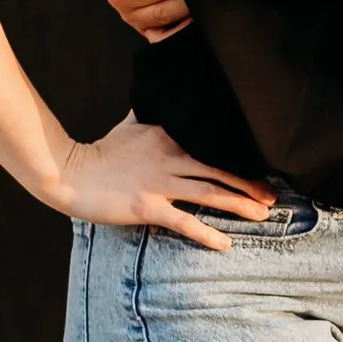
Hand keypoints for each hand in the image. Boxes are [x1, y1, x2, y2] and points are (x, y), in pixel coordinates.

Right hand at [53, 117, 275, 246]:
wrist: (69, 174)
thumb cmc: (101, 153)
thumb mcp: (132, 126)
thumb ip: (153, 116)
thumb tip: (164, 97)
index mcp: (169, 136)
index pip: (211, 146)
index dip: (238, 159)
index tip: (262, 167)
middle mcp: (170, 157)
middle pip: (219, 171)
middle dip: (249, 185)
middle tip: (273, 196)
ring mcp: (159, 183)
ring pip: (209, 193)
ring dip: (239, 204)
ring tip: (262, 214)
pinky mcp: (147, 206)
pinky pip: (183, 221)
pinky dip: (206, 233)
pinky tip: (225, 244)